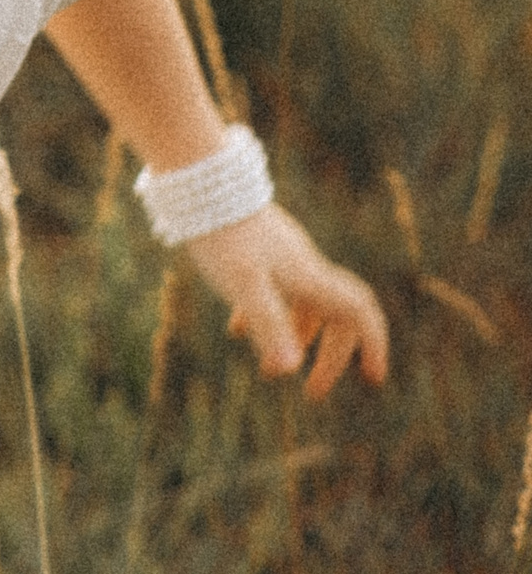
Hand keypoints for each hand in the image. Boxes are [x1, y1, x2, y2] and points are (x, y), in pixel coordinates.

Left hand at [183, 204, 388, 398]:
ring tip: (273, 371)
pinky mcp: (256, 248)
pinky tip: (236, 330)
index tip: (372, 378)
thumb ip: (268, 325)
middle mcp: (304, 267)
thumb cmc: (223, 233)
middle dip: (329, 356)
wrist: (200, 180)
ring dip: (295, 338)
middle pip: (336, 316)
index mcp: (311, 277)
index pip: (360, 313)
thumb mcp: (244, 284)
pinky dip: (263, 314)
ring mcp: (281, 256)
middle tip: (313, 393)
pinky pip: (272, 288)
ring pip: (303, 304)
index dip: (373, 345)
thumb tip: (290, 369)